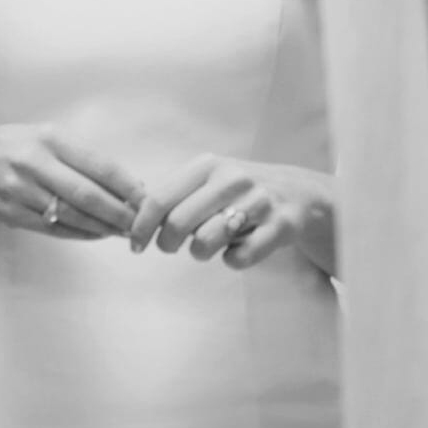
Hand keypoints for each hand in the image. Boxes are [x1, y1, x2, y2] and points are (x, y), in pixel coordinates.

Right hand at [0, 123, 144, 239]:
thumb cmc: (9, 145)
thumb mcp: (41, 136)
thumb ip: (77, 156)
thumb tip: (123, 182)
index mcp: (47, 138)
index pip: (97, 164)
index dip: (125, 184)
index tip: (145, 196)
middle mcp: (34, 163)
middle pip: (87, 195)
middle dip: (119, 212)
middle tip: (140, 223)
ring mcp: (20, 190)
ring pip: (72, 215)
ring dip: (102, 227)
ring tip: (123, 232)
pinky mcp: (11, 213)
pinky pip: (53, 228)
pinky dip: (79, 234)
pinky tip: (95, 234)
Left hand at [127, 154, 336, 272]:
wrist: (298, 192)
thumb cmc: (239, 191)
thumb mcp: (208, 180)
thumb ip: (174, 195)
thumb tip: (129, 219)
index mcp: (207, 166)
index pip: (159, 199)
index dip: (140, 227)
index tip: (134, 245)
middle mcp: (232, 179)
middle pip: (177, 224)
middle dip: (166, 244)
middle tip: (170, 248)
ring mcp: (258, 201)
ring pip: (205, 243)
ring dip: (200, 252)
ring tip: (208, 245)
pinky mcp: (281, 226)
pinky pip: (239, 258)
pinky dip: (232, 261)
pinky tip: (238, 249)